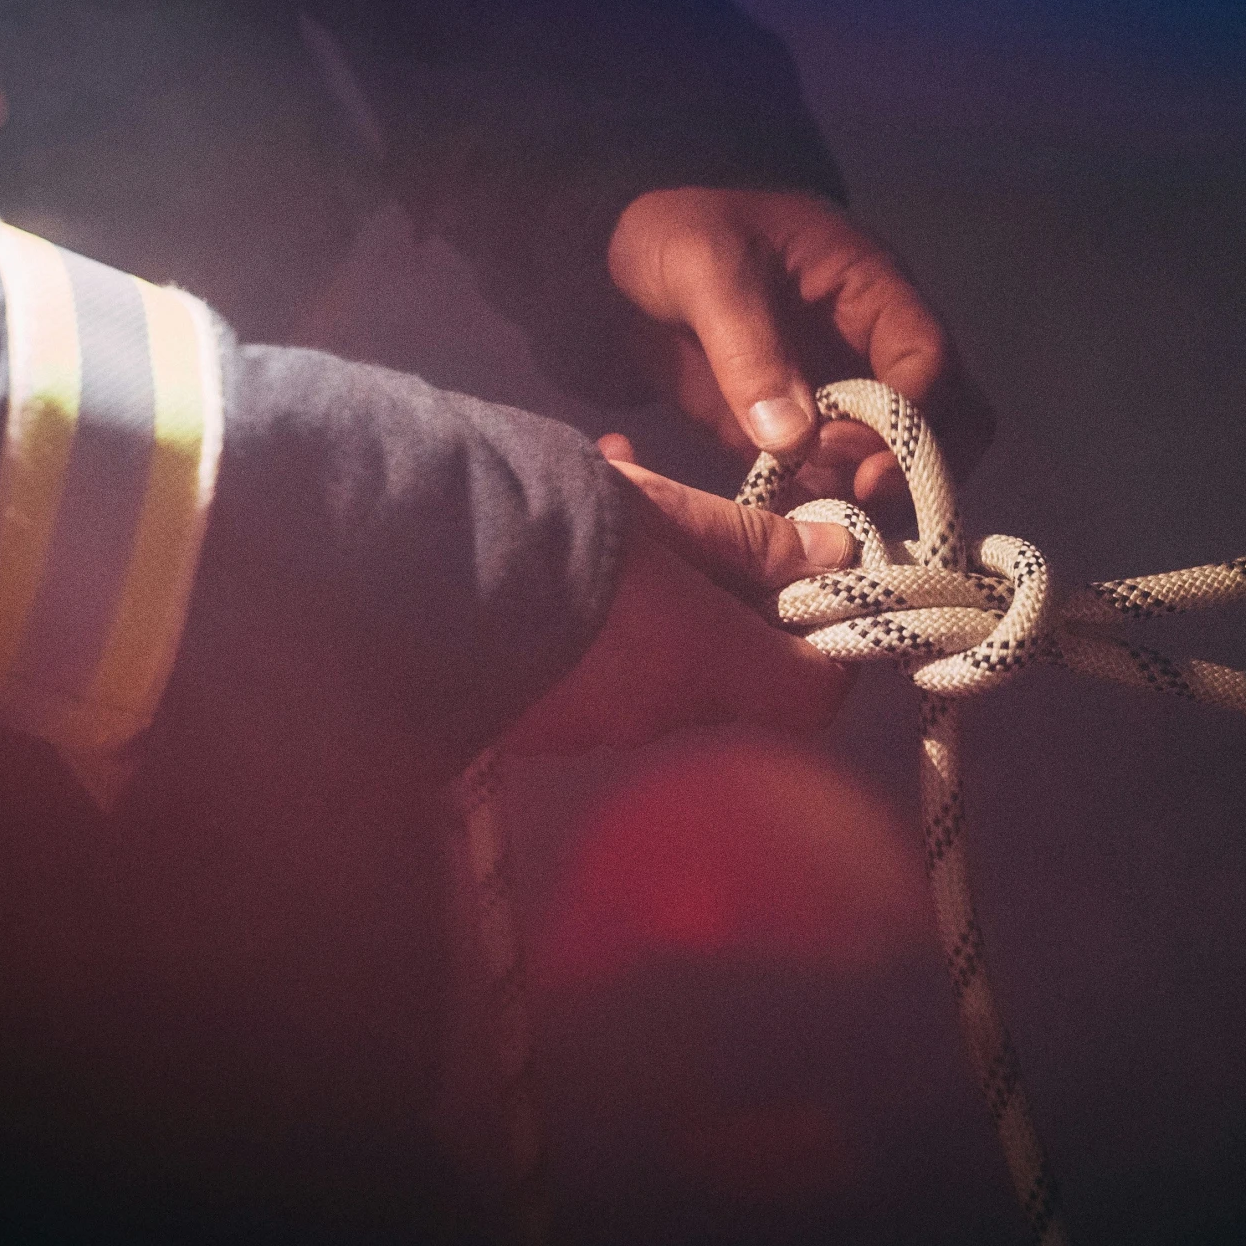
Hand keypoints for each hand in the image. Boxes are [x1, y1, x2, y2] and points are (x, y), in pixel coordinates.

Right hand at [499, 453, 857, 755]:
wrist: (409, 567)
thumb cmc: (556, 524)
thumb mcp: (663, 513)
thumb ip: (753, 542)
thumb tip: (837, 553)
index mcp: (708, 662)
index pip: (815, 696)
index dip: (827, 650)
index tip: (809, 596)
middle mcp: (661, 716)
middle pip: (733, 687)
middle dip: (733, 624)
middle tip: (702, 550)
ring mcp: (595, 733)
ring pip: (661, 688)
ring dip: (663, 631)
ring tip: (621, 552)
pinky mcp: (538, 733)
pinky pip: (598, 695)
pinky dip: (603, 650)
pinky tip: (567, 588)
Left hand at [608, 187, 992, 504]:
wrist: (624, 258)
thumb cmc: (680, 234)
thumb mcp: (705, 268)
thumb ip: (747, 346)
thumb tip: (793, 436)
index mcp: (872, 291)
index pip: (928, 362)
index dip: (908, 420)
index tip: (858, 466)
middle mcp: (875, 350)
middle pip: (951, 420)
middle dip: (917, 471)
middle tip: (853, 503)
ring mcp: (844, 397)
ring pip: (905, 461)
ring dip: (876, 502)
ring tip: (817, 525)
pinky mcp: (803, 436)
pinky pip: (838, 484)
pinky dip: (824, 511)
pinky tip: (786, 531)